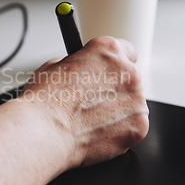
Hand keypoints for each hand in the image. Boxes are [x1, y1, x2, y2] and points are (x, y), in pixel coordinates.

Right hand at [20, 36, 148, 168]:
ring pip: (132, 105)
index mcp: (108, 52)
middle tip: (90, 103)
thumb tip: (78, 71)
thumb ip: (76, 65)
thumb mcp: (52, 67)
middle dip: (113, 90)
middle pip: (129, 80)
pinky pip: (132, 127)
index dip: (112, 65)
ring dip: (116, 112)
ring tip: (89, 121)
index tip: (107, 73)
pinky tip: (95, 133)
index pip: (126, 51)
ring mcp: (137, 101)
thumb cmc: (45, 101)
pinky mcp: (138, 127)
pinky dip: (118, 132)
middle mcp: (128, 73)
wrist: (45, 133)